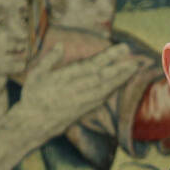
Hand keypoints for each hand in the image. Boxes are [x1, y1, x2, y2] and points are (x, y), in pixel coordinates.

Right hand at [11, 43, 142, 142]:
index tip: (121, 49)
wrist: (34, 124)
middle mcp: (76, 90)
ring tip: (133, 68)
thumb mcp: (35, 75)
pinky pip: (102, 97)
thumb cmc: (33, 96)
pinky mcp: (85, 109)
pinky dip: (113, 88)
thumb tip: (61, 45)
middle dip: (120, 69)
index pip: (90, 66)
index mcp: (64, 79)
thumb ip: (49, 60)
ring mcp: (82, 101)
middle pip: (102, 77)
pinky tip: (122, 81)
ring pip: (105, 88)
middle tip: (135, 60)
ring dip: (120, 78)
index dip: (108, 57)